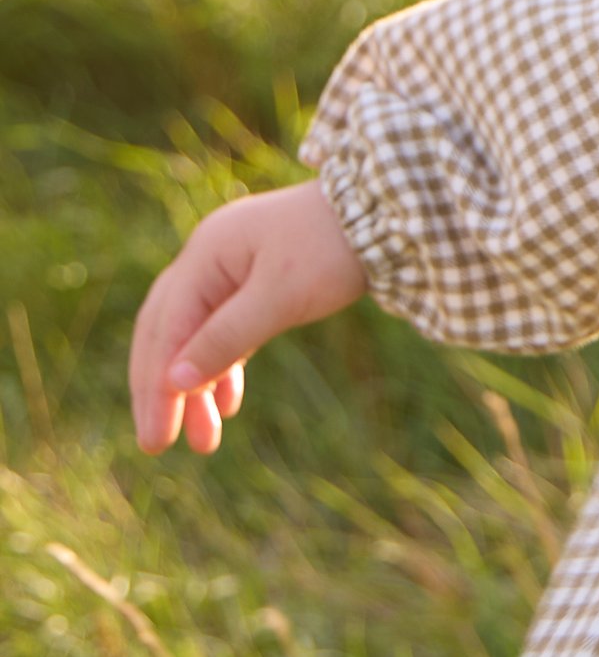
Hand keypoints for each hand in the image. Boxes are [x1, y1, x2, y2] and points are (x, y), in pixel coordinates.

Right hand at [128, 182, 369, 454]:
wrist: (386, 211)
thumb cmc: (331, 248)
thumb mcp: (279, 297)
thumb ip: (226, 338)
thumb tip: (174, 381)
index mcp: (206, 255)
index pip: (166, 330)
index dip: (156, 388)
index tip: (155, 441)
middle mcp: (210, 258)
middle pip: (168, 332)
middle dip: (162, 391)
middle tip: (158, 446)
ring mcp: (232, 268)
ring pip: (197, 335)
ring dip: (196, 386)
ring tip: (202, 442)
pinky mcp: (258, 280)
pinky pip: (227, 329)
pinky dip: (224, 365)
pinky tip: (227, 405)